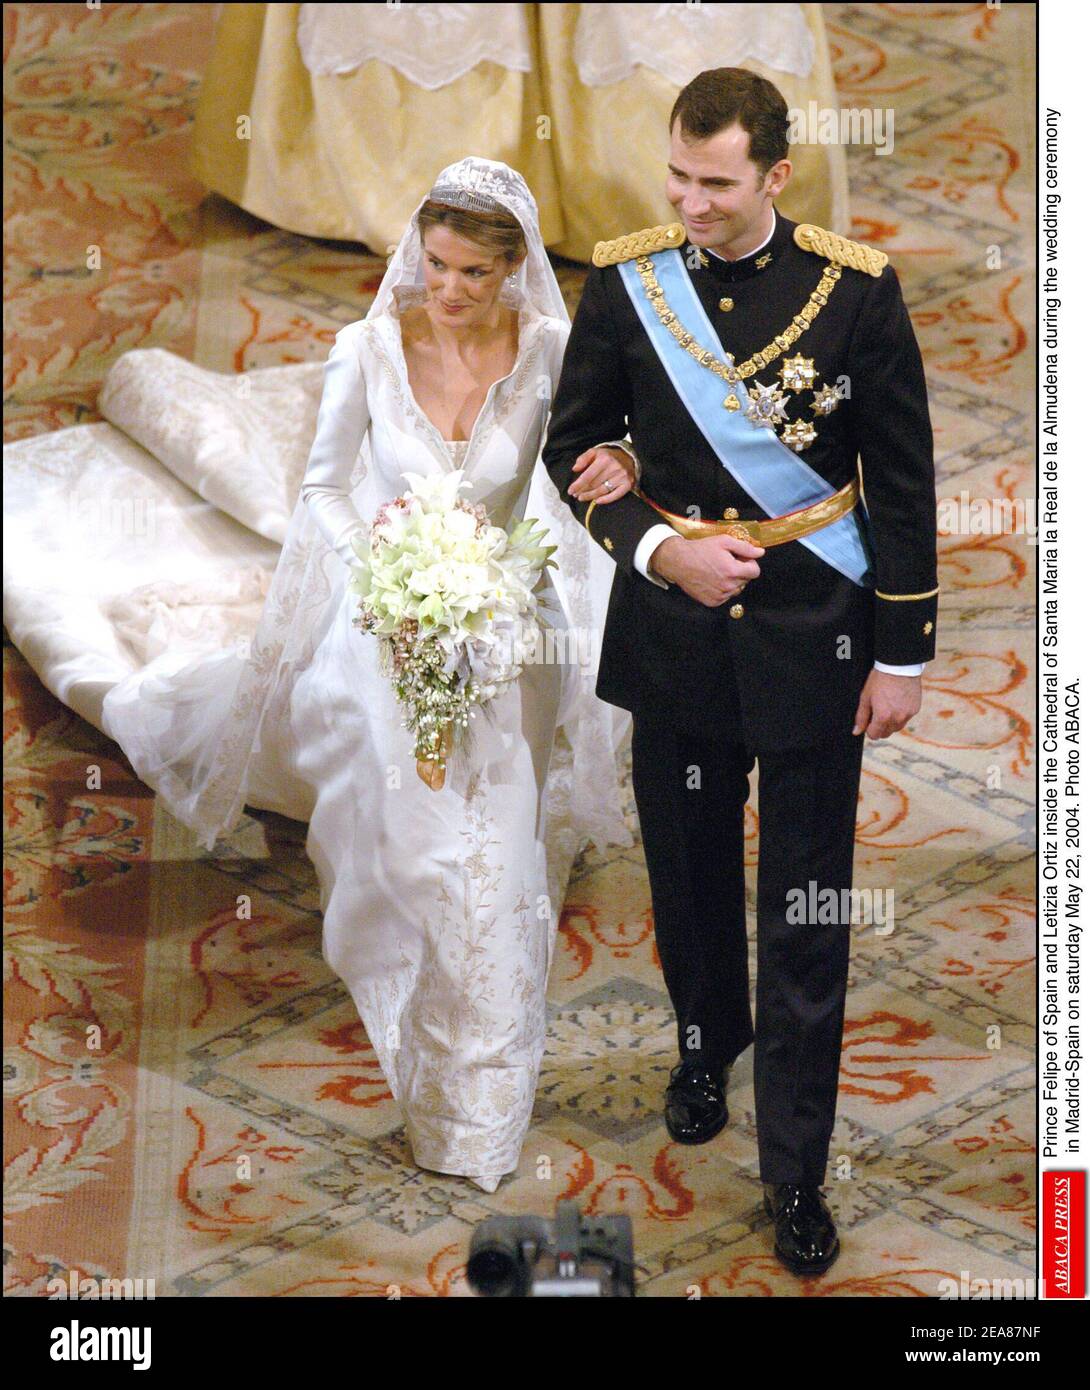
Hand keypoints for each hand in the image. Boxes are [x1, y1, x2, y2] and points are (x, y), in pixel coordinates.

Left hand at [567, 446, 636, 503]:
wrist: (628, 457)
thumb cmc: (608, 456)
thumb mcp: (595, 452)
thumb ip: (583, 458)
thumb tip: (575, 469)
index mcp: (604, 459)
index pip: (588, 476)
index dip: (577, 485)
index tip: (570, 491)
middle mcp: (614, 467)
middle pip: (594, 484)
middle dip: (582, 491)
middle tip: (575, 495)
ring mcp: (622, 477)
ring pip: (602, 491)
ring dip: (590, 496)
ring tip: (582, 498)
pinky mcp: (628, 484)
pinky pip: (615, 495)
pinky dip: (605, 500)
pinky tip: (597, 501)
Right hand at [649, 534, 763, 605]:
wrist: (678, 562)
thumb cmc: (700, 549)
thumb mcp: (724, 541)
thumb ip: (745, 547)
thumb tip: (761, 553)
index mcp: (732, 570)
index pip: (755, 571)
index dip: (750, 563)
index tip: (741, 559)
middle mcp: (727, 586)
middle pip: (746, 580)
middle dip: (740, 571)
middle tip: (726, 562)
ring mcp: (720, 596)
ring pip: (736, 590)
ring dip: (732, 581)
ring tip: (718, 571)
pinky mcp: (712, 602)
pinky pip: (726, 597)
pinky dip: (723, 589)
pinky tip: (713, 579)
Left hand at [852, 668, 921, 739]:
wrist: (899, 666)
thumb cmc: (880, 680)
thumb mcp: (866, 697)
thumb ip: (861, 717)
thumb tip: (856, 731)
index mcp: (883, 717)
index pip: (874, 735)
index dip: (869, 728)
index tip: (869, 720)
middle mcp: (897, 719)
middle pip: (886, 733)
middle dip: (880, 727)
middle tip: (877, 711)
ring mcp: (908, 715)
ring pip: (897, 727)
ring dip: (891, 722)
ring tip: (887, 706)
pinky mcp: (915, 709)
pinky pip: (906, 718)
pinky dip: (901, 715)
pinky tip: (897, 702)